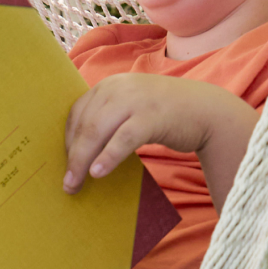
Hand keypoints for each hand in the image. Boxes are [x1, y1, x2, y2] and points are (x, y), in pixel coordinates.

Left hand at [63, 73, 258, 210]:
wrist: (206, 110)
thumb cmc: (165, 114)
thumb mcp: (132, 107)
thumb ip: (109, 117)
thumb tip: (79, 151)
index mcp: (110, 85)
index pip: (77, 112)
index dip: (66, 139)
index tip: (62, 162)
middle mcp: (118, 88)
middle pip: (84, 124)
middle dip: (72, 156)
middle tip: (66, 182)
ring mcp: (135, 100)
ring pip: (97, 131)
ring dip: (82, 160)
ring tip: (75, 183)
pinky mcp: (151, 117)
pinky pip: (123, 139)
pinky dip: (108, 157)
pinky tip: (98, 173)